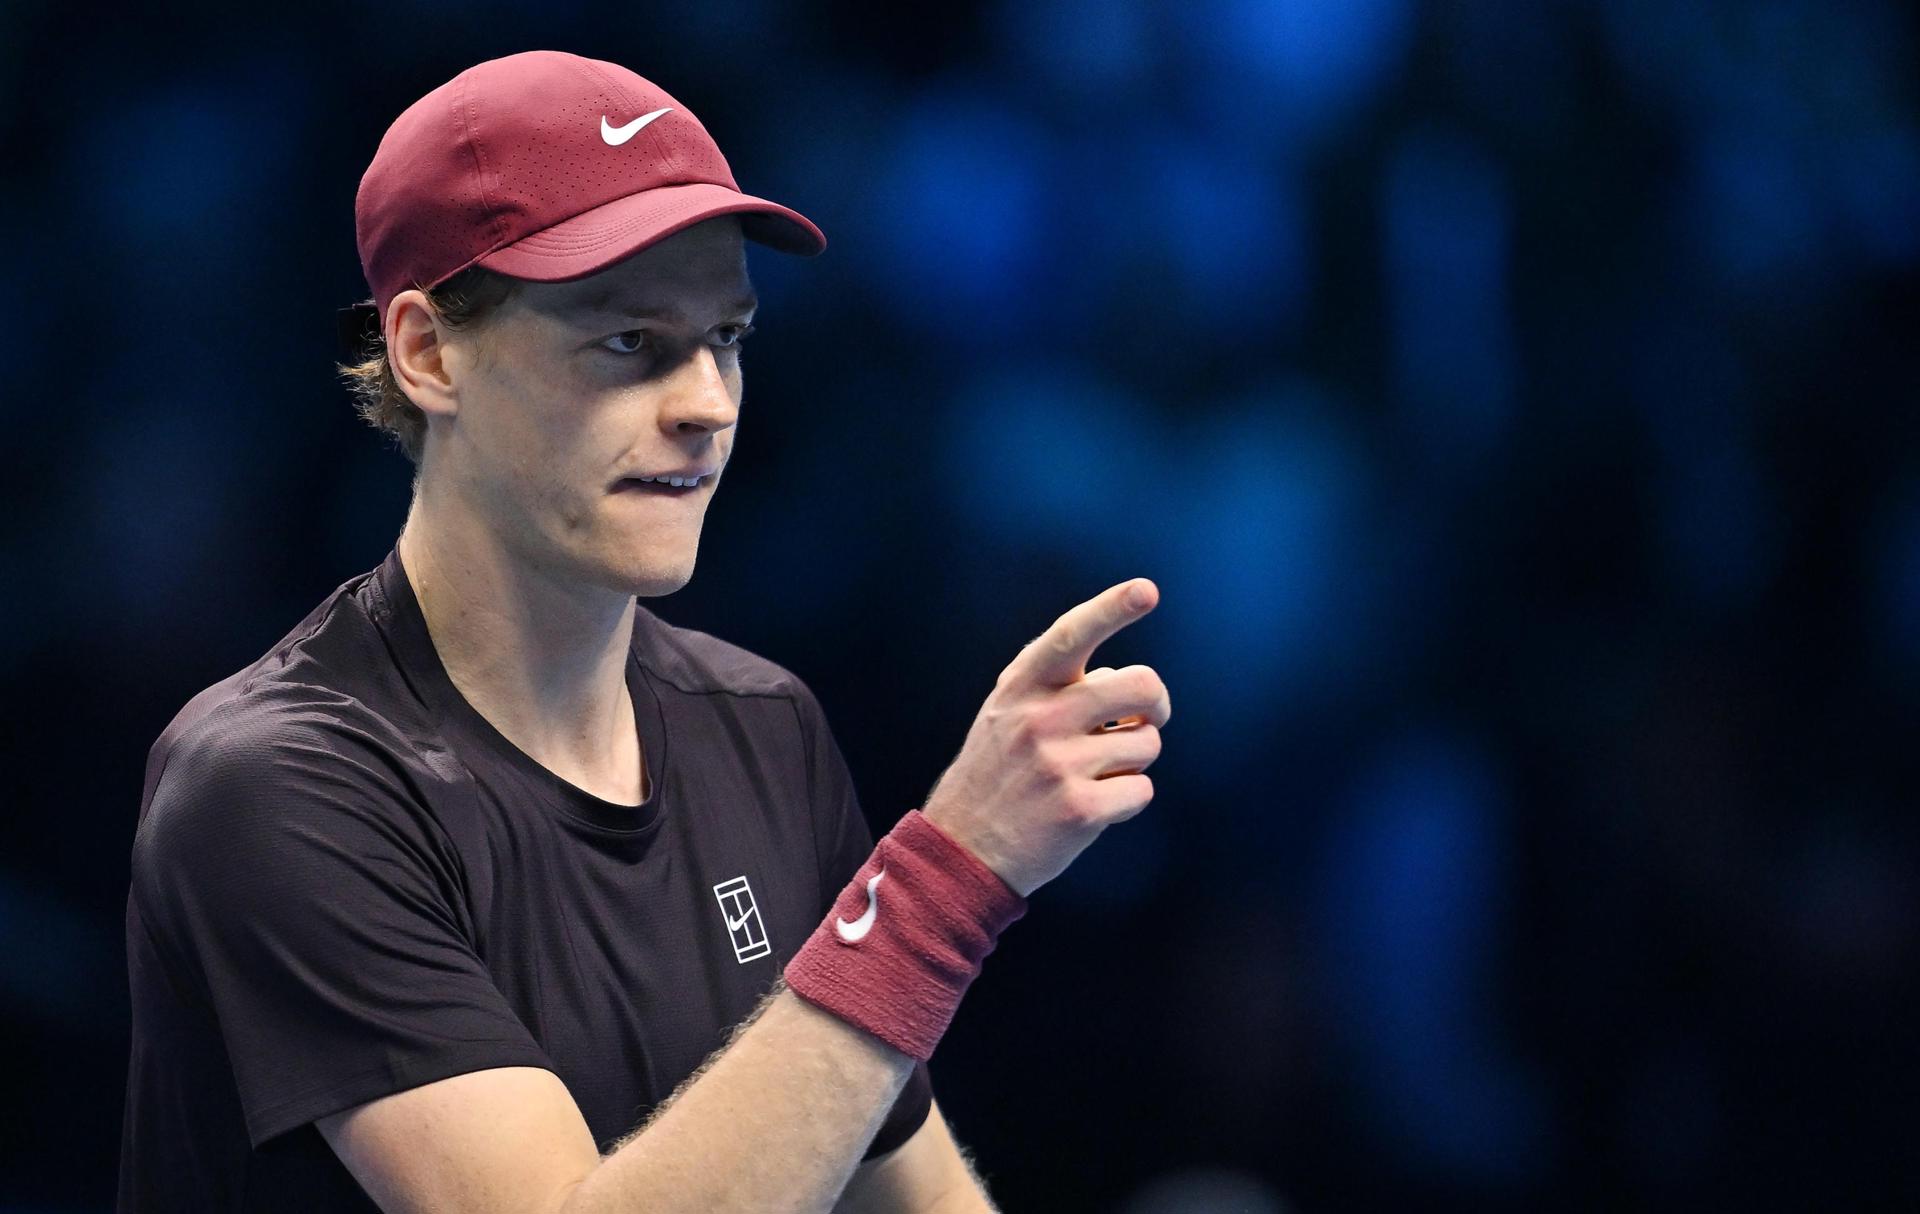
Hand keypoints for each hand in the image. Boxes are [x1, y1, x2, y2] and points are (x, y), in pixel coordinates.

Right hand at [919, 578, 1169, 896]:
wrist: (962, 849)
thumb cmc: (996, 774)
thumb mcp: (1006, 712)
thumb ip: (1055, 685)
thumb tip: (1121, 679)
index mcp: (1023, 687)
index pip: (1071, 634)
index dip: (1112, 609)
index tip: (1146, 590)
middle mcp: (1040, 719)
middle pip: (1141, 686)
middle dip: (1156, 705)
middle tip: (1145, 720)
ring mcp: (1059, 765)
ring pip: (1148, 743)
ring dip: (1135, 760)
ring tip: (1097, 774)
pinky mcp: (1079, 810)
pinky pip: (1142, 790)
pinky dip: (1128, 800)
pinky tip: (1094, 806)